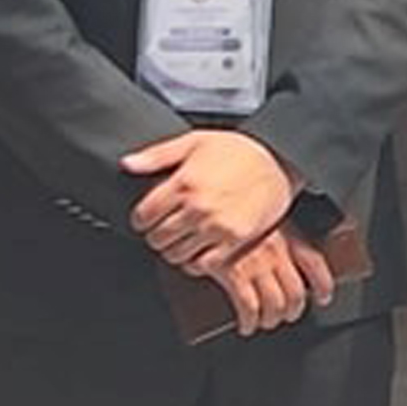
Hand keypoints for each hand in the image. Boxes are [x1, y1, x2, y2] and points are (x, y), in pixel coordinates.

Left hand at [125, 129, 296, 272]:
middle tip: (165, 230)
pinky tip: (200, 249)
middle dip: (156, 236)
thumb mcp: (195, 141)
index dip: (141, 220)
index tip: (148, 219)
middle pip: (157, 238)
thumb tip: (127, 164)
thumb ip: (157, 155)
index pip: (143, 216)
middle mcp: (198, 206)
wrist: (280, 160)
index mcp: (184, 183)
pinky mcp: (235, 239)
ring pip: (177, 254)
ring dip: (174, 251)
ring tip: (182, 240)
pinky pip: (203, 264)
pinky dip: (196, 262)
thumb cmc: (240, 150)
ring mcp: (217, 225)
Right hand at [211, 225, 326, 335]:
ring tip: (265, 322)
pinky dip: (250, 322)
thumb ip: (273, 238)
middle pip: (296, 291)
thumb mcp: (258, 220)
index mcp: (284, 234)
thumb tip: (285, 266)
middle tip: (286, 316)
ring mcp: (255, 262)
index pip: (314, 262)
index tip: (324, 297)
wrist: (198, 212)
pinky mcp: (233, 273)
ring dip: (272, 319)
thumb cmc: (226, 217)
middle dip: (293, 310)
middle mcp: (275, 249)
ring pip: (275, 304)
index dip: (324, 285)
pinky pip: (249, 307)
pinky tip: (246, 325)